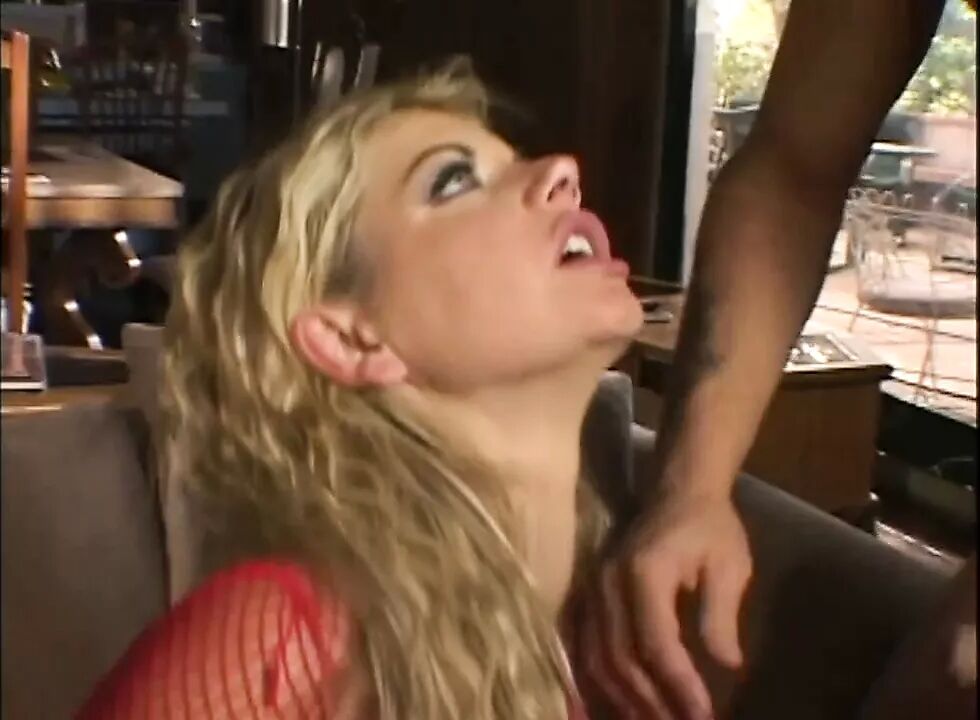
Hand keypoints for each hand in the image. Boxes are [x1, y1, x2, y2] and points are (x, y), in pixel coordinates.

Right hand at [582, 488, 751, 719]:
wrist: (678, 491)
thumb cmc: (709, 528)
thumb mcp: (729, 566)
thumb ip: (721, 615)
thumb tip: (726, 665)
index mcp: (644, 572)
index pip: (656, 642)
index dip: (678, 684)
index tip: (702, 715)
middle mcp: (608, 582)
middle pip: (620, 657)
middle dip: (650, 701)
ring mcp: (592, 588)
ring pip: (596, 656)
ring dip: (622, 698)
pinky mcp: (587, 594)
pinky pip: (580, 645)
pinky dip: (590, 680)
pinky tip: (605, 704)